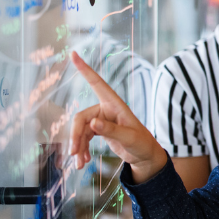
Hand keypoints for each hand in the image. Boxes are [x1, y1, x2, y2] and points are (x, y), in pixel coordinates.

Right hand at [69, 52, 164, 179]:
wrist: (145, 156)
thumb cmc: (142, 143)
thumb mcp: (129, 138)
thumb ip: (111, 130)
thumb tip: (93, 123)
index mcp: (115, 104)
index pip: (98, 83)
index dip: (85, 69)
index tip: (73, 54)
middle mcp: (106, 109)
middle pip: (81, 118)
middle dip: (75, 136)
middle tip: (74, 154)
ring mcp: (101, 120)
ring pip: (80, 130)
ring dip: (77, 146)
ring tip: (78, 165)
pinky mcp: (99, 130)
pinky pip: (83, 137)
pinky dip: (81, 149)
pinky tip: (82, 161)